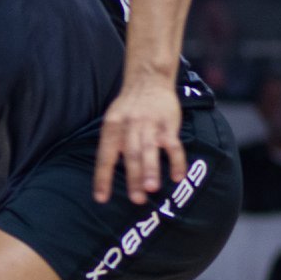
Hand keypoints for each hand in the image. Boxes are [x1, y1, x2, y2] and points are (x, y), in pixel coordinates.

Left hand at [94, 83, 186, 203]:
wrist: (148, 80)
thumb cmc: (128, 107)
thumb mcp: (112, 120)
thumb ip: (111, 144)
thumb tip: (105, 175)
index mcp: (112, 128)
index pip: (105, 157)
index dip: (102, 178)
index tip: (101, 198)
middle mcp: (130, 127)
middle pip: (130, 155)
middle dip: (133, 178)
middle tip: (136, 200)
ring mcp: (150, 125)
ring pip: (150, 150)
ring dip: (151, 170)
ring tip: (152, 189)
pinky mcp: (168, 124)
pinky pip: (173, 145)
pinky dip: (177, 161)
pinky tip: (178, 176)